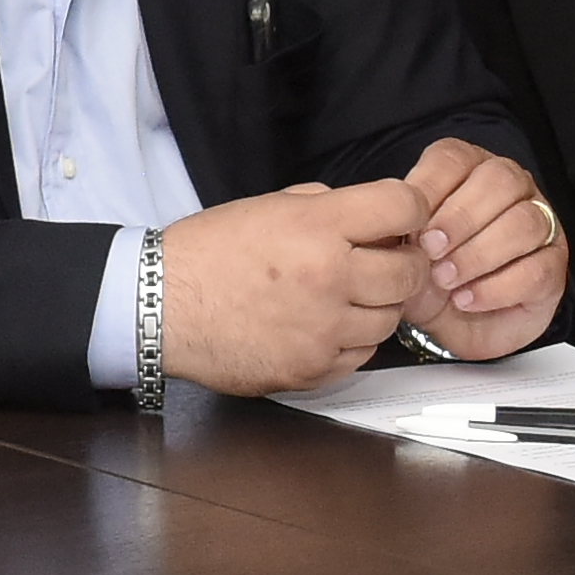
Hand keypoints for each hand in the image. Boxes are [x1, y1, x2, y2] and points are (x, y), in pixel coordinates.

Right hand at [153, 179, 436, 390]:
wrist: (163, 308)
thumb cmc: (210, 252)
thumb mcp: (270, 206)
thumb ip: (328, 207)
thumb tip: (376, 219)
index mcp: (317, 226)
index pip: (404, 207)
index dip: (411, 210)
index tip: (402, 218)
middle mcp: (328, 277)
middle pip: (411, 271)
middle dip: (403, 263)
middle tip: (381, 261)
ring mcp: (323, 329)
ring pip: (391, 319)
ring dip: (378, 305)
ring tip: (345, 295)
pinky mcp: (313, 368)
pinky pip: (362, 354)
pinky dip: (353, 340)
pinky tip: (324, 324)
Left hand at [394, 141, 573, 361]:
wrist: (455, 328)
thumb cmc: (429, 280)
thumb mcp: (405, 255)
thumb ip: (402, 236)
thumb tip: (402, 231)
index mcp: (469, 170)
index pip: (456, 157)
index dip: (432, 188)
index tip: (410, 226)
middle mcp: (512, 188)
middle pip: (499, 180)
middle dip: (460, 218)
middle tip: (430, 252)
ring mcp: (540, 223)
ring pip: (524, 221)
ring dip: (478, 253)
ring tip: (446, 280)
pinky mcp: (553, 266)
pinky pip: (537, 268)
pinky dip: (497, 287)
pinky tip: (467, 299)